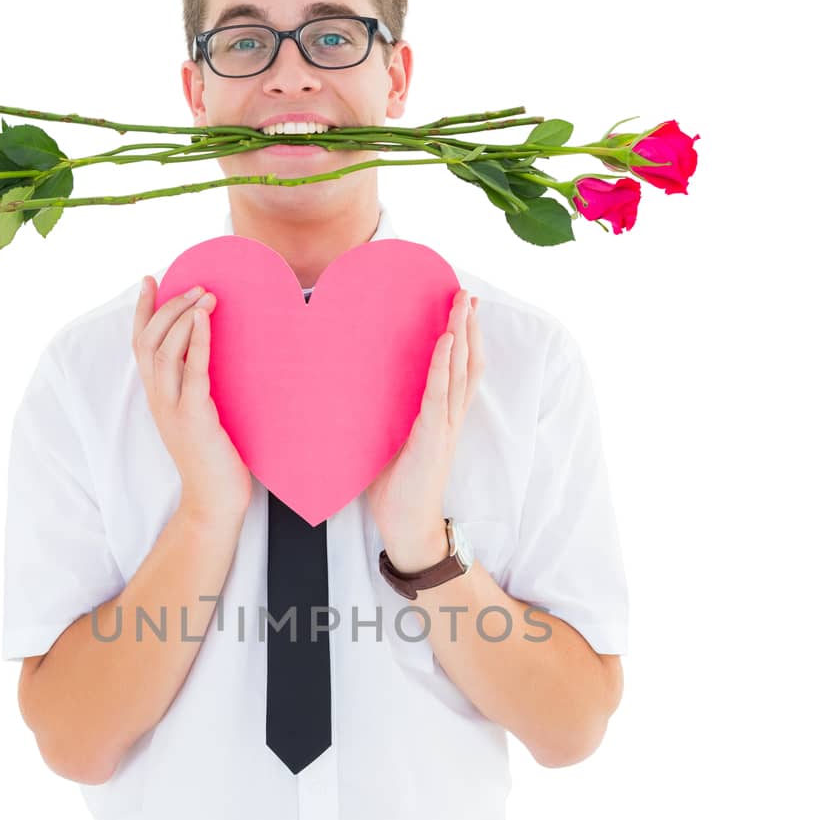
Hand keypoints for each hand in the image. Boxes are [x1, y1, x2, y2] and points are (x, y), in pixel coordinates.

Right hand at [132, 277, 252, 525]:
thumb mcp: (198, 418)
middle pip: (148, 341)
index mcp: (157, 398)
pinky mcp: (194, 418)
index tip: (150, 281)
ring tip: (203, 294)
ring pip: (164, 351)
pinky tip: (205, 318)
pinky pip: (192, 371)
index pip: (140, 345)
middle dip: (167, 307)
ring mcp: (172, 409)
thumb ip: (194, 390)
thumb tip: (207, 358)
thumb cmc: (212, 462)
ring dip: (183, 317)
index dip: (142, 311)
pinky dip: (197, 340)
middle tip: (192, 283)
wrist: (213, 503)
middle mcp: (158, 400)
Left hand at [366, 289, 484, 569]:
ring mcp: (445, 427)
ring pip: (461, 371)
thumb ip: (380, 417)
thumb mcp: (386, 443)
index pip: (459, 371)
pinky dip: (445, 366)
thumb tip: (350, 394)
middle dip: (469, 325)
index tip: (463, 308)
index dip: (464, 338)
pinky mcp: (433, 438)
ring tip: (462, 304)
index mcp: (441, 419)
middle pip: (468, 362)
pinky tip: (446, 340)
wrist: (407, 527)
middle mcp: (450, 418)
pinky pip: (441, 395)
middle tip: (468, 292)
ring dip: (462, 334)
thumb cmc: (395, 489)